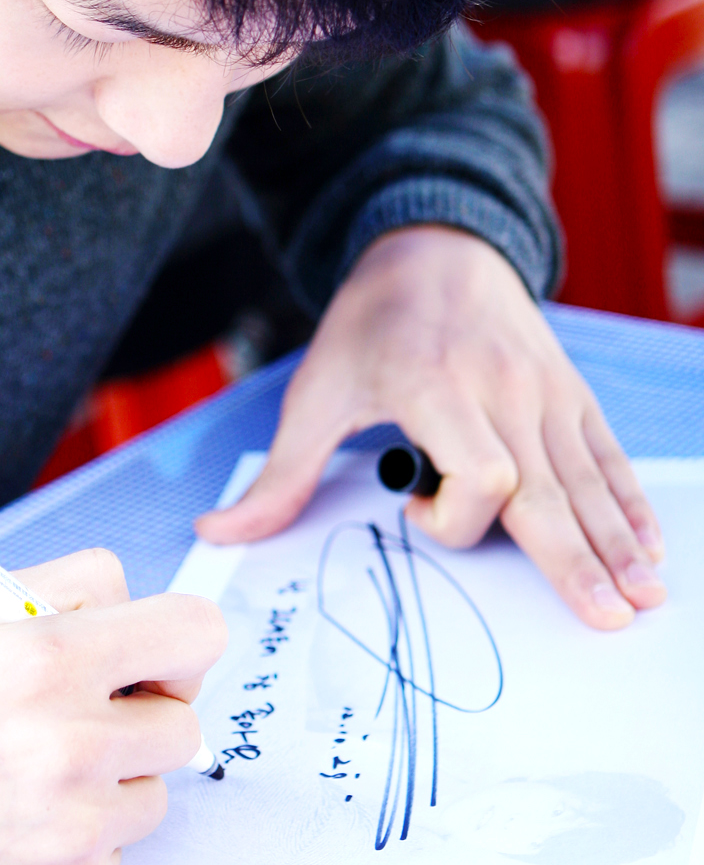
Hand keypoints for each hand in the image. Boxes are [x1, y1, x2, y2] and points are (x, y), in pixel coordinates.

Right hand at [0, 547, 225, 864]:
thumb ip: (73, 587)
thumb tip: (146, 614)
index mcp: (49, 656)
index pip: (198, 633)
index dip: (177, 647)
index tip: (145, 664)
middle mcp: (71, 742)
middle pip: (183, 726)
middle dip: (138, 721)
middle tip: (72, 724)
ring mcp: (72, 829)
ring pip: (153, 798)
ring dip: (111, 789)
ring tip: (32, 781)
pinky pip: (120, 864)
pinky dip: (82, 852)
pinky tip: (21, 833)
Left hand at [197, 225, 665, 629]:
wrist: (434, 247)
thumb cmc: (369, 325)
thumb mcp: (315, 390)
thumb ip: (281, 473)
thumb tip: (216, 534)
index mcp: (435, 386)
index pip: (479, 472)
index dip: (455, 516)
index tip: (413, 508)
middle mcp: (500, 388)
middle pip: (547, 487)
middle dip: (578, 558)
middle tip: (610, 617)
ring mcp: (543, 388)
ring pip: (586, 478)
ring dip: (616, 541)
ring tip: (644, 595)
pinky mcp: (568, 389)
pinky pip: (604, 451)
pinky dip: (628, 499)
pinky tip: (648, 543)